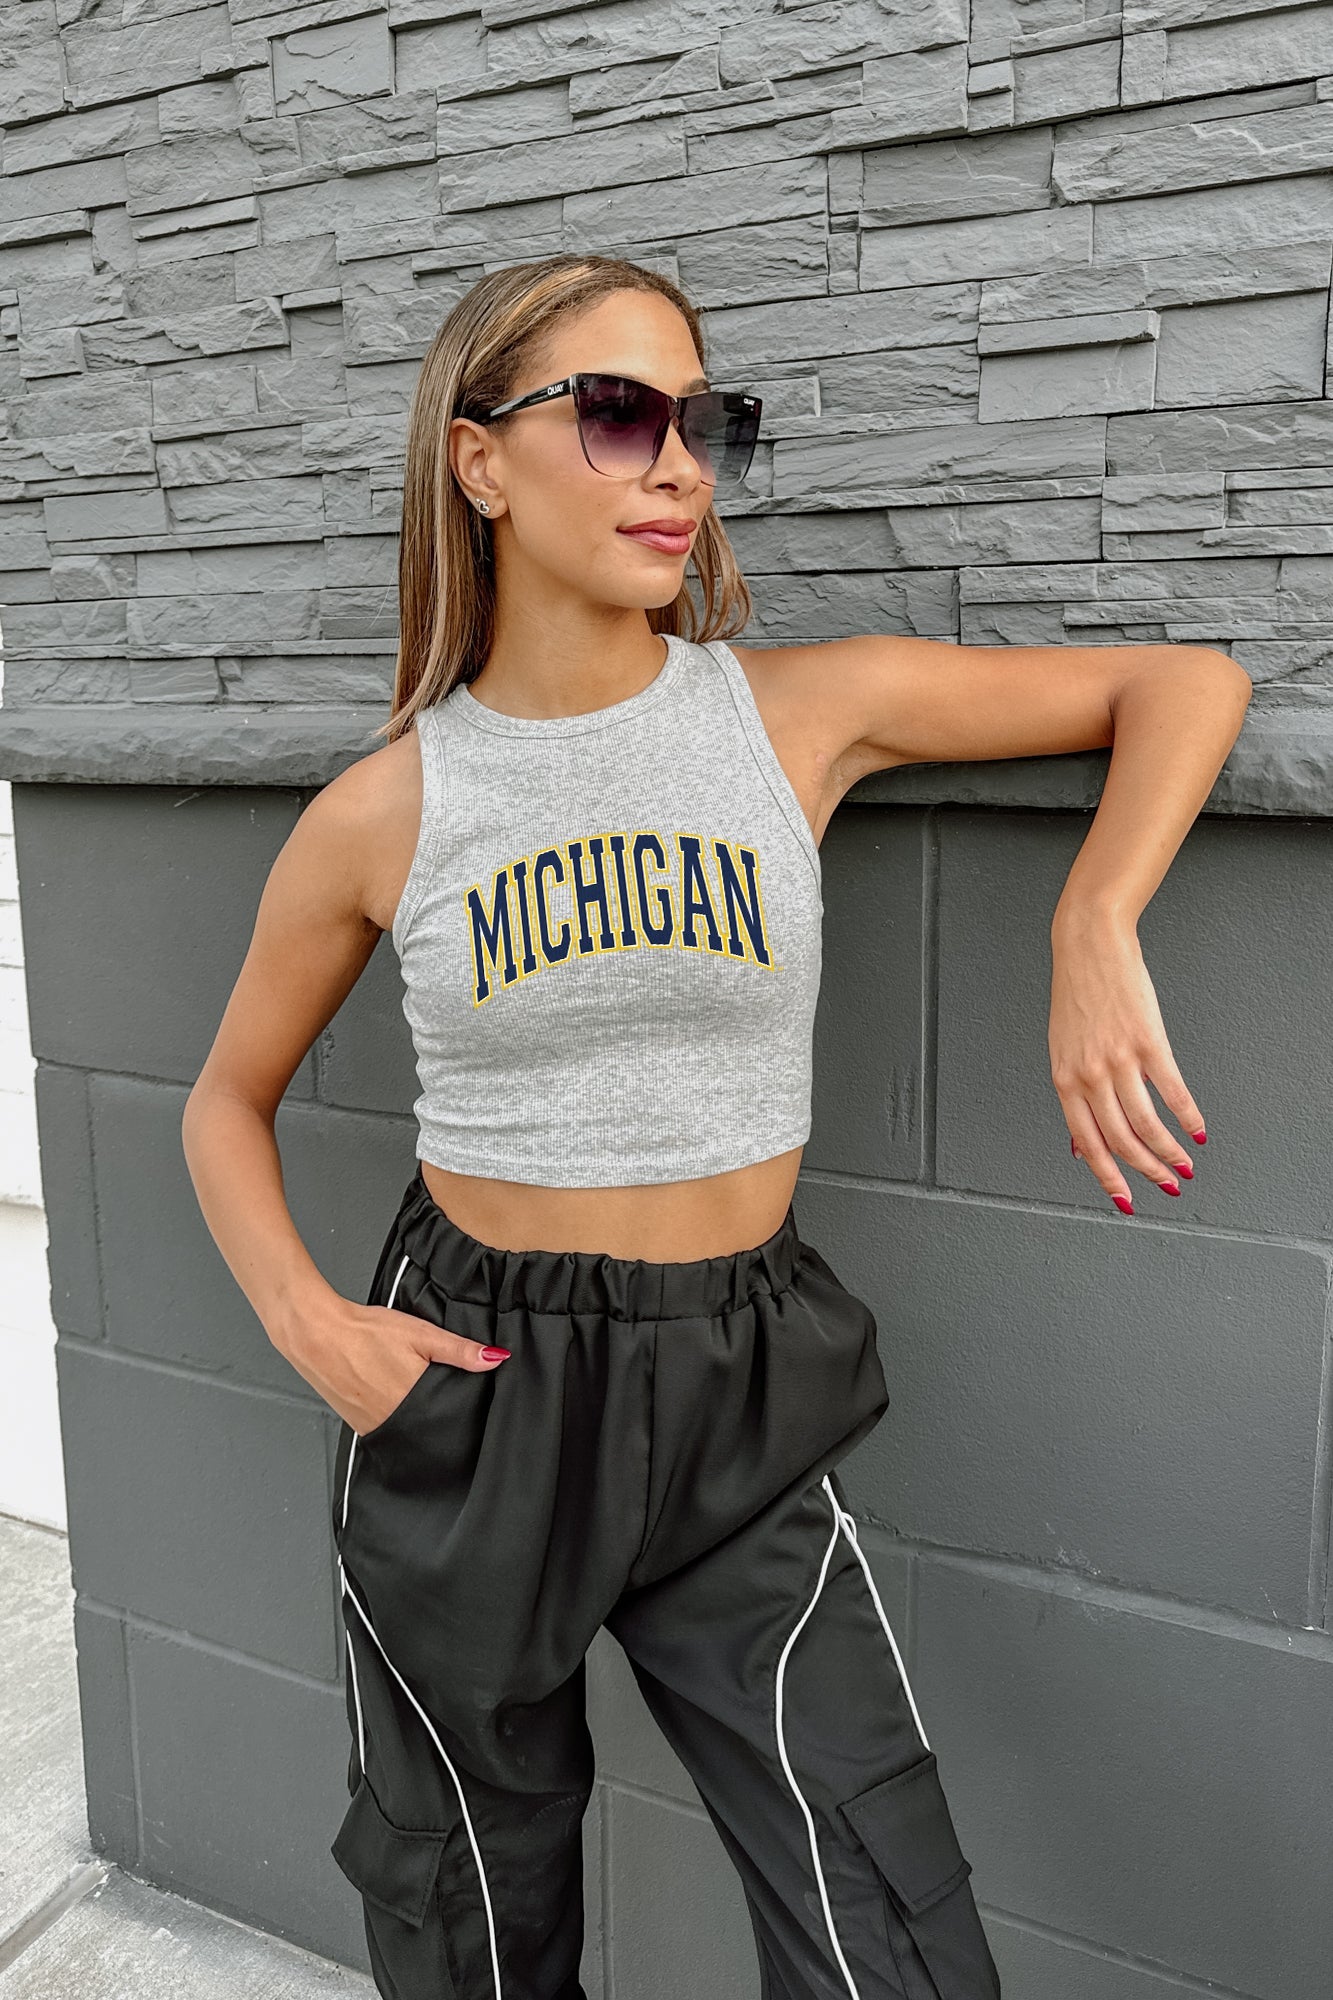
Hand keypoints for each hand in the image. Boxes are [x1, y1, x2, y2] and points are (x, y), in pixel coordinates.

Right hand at [284, 1298, 509, 1436]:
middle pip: (431, 1428)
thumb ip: (459, 1350)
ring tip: (416, 1393)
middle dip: (442, 1416)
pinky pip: (387, 1428)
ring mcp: (373, 1427)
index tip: (470, 1404)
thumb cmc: (364, 1332)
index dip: (464, 1413)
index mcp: (414, 1401)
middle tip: (442, 1394)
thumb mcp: (420, 1333)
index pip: (452, 1419)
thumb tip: (496, 1359)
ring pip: (409, 1430)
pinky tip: (393, 1396)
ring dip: (418, 1418)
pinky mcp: (358, 1425)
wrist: (316, 1333)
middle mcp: (394, 1421)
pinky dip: (395, 1417)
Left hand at [1049, 911, 1205, 1214]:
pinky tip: (1197, 1130)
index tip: (1126, 1200)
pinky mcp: (1148, 1041)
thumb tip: (1077, 1145)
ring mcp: (1120, 1059)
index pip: (1087, 1144)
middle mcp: (1090, 1075)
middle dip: (1146, 1172)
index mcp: (1064, 1081)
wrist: (1088, 945)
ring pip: (1148, 1124)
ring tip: (1185, 1166)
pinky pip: (1172, 1091)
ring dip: (1170, 1152)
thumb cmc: (1076, 996)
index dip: (1109, 1178)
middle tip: (1167, 1186)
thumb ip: (1074, 1098)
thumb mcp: (1062, 1051)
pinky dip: (1188, 1116)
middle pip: (1121, 1141)